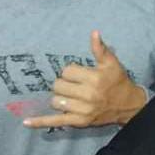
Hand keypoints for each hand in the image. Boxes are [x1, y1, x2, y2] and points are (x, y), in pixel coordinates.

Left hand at [23, 30, 146, 128]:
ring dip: (59, 97)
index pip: (67, 71)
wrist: (128, 106)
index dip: (71, 71)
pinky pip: (55, 121)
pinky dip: (40, 122)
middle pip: (58, 85)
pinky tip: (26, 122)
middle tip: (74, 85)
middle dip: (64, 83)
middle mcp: (88, 95)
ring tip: (70, 96)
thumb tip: (94, 32)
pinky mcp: (79, 122)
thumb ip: (100, 49)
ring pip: (56, 101)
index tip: (80, 74)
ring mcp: (82, 110)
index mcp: (94, 79)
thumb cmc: (118, 81)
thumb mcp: (111, 63)